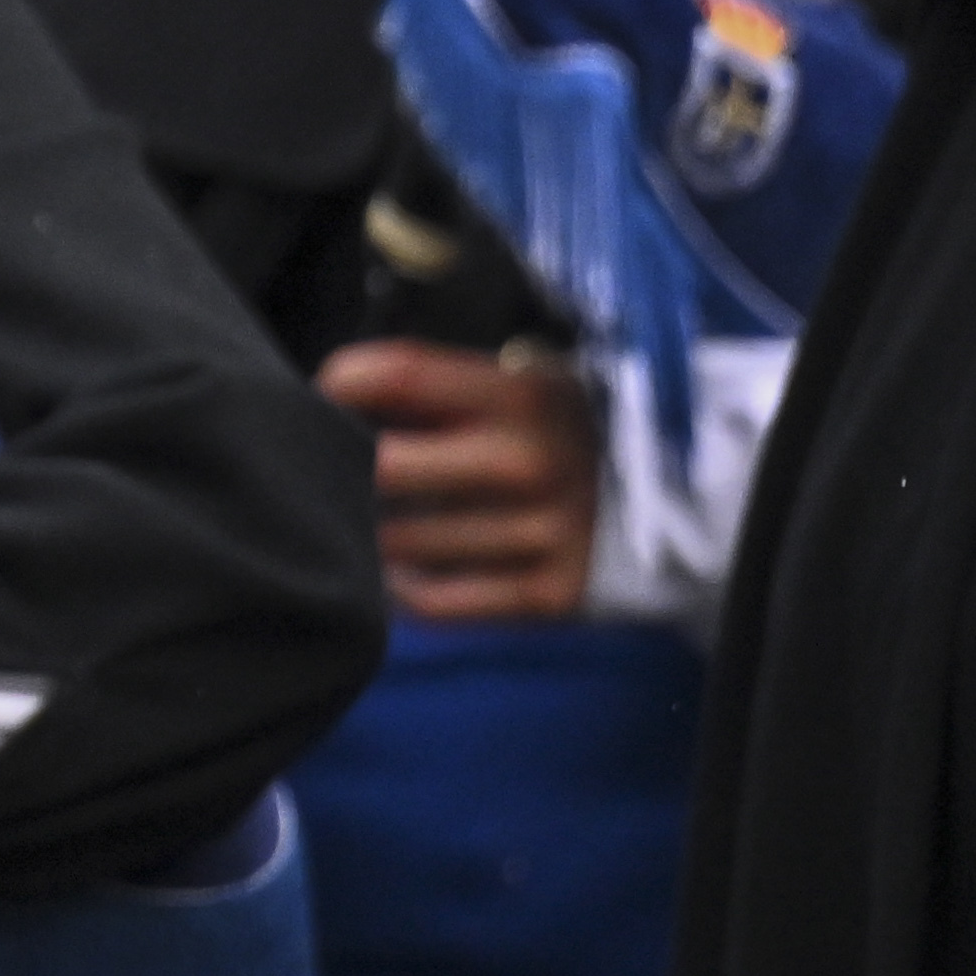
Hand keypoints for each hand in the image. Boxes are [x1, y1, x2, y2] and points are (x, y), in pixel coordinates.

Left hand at [322, 339, 603, 625]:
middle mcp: (534, 461)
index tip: (321, 400)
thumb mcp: (508, 386)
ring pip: (398, 542)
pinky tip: (400, 570)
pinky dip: (401, 590)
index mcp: (523, 393)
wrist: (654, 504)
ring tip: (372, 519)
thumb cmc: (544, 437)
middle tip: (329, 471)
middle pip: (383, 466)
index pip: (398, 373)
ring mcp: (546, 532)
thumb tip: (324, 398)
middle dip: (343, 468)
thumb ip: (427, 388)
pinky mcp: (550, 595)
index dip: (338, 385)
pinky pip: (433, 603)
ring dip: (369, 533)